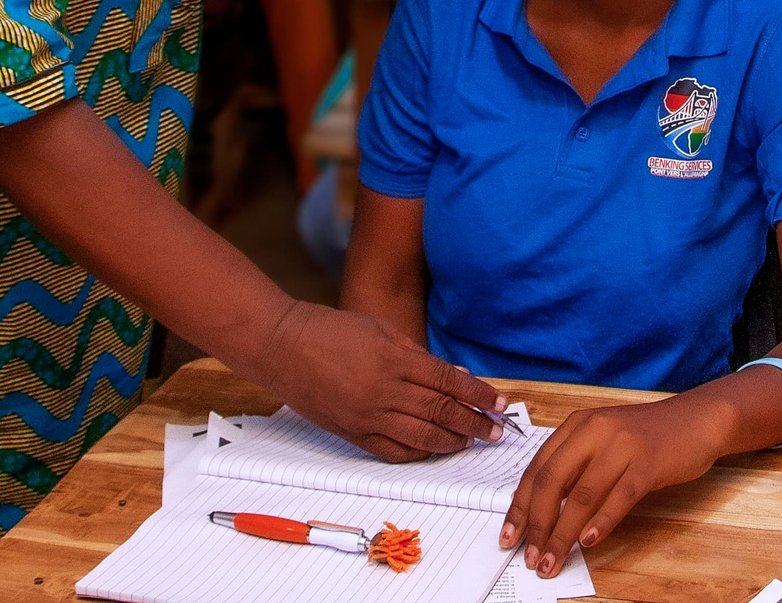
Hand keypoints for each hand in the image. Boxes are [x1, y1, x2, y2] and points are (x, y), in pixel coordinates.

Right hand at [257, 301, 507, 462]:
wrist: (282, 346)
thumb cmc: (329, 329)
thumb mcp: (380, 329)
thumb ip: (418, 355)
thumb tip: (455, 374)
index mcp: (393, 360)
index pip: (449, 382)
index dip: (479, 395)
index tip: (499, 402)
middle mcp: (384, 391)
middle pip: (442, 412)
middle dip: (475, 423)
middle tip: (497, 431)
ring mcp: (367, 416)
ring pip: (422, 437)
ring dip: (453, 441)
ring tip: (472, 441)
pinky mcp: (352, 433)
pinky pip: (393, 451)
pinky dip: (419, 452)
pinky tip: (434, 449)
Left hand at [500, 400, 724, 577]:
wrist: (695, 420)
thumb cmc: (646, 436)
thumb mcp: (603, 440)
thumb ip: (576, 466)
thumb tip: (544, 510)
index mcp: (577, 425)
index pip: (537, 467)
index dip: (520, 504)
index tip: (509, 535)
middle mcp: (594, 431)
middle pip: (552, 481)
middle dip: (536, 523)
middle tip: (529, 556)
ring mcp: (621, 446)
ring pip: (582, 494)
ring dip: (562, 533)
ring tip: (551, 560)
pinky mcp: (648, 464)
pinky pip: (619, 496)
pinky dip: (601, 521)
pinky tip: (589, 542)